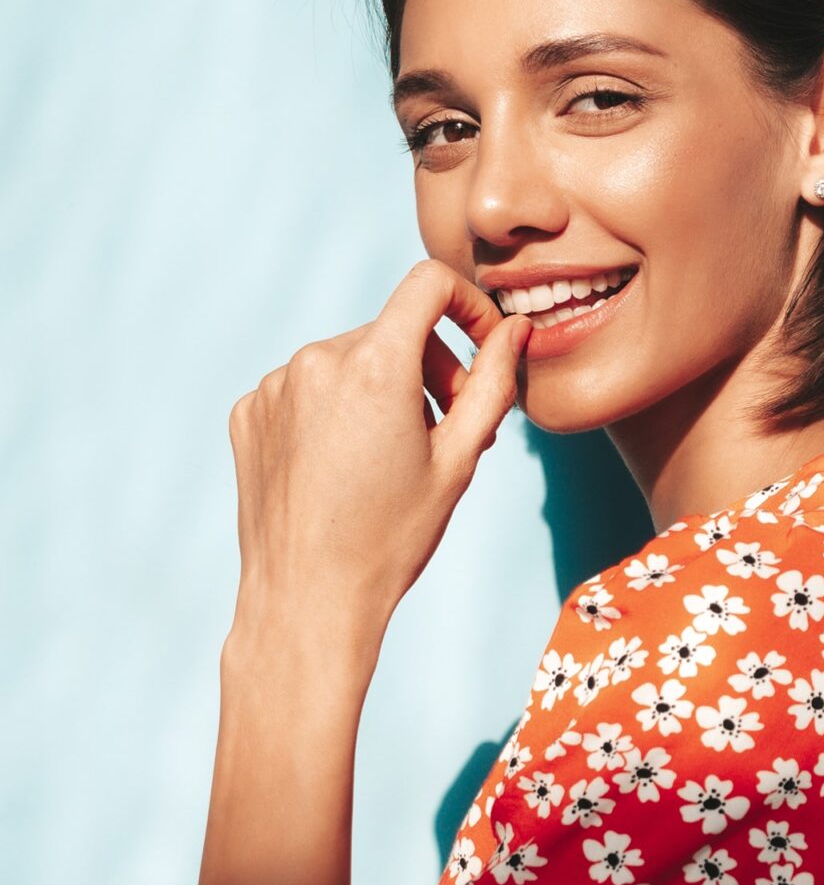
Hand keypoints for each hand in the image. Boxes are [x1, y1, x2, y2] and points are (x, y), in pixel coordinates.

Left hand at [227, 258, 532, 642]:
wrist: (307, 600)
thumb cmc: (392, 537)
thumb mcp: (460, 460)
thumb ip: (493, 382)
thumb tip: (515, 330)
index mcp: (375, 365)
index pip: (429, 284)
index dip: (468, 305)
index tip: (483, 344)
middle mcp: (316, 361)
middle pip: (392, 332)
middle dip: (430, 369)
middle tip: (448, 433)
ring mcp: (274, 386)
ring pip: (348, 361)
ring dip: (380, 391)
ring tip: (391, 458)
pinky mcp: (248, 412)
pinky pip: (305, 389)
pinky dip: (333, 412)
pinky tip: (343, 468)